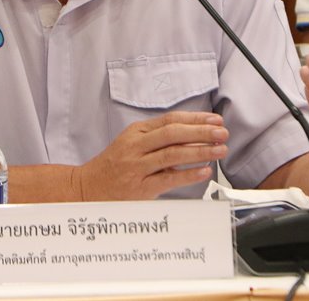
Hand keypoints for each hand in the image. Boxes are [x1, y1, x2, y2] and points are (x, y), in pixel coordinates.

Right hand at [74, 111, 228, 200]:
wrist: (86, 188)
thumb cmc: (112, 167)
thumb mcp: (131, 144)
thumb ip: (157, 139)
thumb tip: (193, 136)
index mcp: (136, 132)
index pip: (170, 120)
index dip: (195, 119)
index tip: (215, 120)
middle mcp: (136, 146)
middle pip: (173, 133)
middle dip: (201, 132)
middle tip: (222, 133)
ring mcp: (136, 166)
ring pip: (172, 154)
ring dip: (200, 151)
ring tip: (220, 150)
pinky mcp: (139, 187)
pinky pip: (167, 179)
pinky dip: (188, 174)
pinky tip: (204, 171)